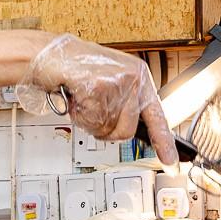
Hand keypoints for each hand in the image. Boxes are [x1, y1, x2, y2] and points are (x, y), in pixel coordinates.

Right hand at [16, 35, 178, 165]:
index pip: (157, 117)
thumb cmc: (76, 70)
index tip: (172, 165)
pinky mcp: (100, 87)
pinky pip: (92, 121)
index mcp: (140, 78)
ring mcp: (118, 82)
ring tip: (82, 101)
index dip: (164, 144)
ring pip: (108, 128)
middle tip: (91, 113)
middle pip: (127, 131)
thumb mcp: (110, 85)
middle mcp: (134, 78)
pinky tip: (75, 97)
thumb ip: (124, 105)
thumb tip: (128, 131)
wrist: (49, 54)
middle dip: (106, 130)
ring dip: (89, 122)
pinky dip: (79, 116)